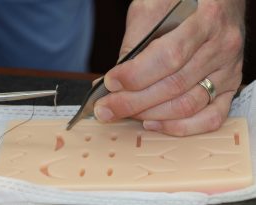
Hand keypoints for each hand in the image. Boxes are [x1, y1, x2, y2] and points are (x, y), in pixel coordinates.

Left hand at [94, 0, 245, 135]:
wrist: (218, 2)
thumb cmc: (182, 3)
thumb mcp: (153, 8)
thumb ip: (135, 42)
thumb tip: (114, 80)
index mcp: (204, 19)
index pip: (168, 56)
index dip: (136, 75)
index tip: (109, 83)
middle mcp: (221, 47)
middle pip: (174, 86)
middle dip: (133, 102)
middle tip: (107, 109)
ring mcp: (227, 71)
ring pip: (187, 105)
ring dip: (150, 115)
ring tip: (124, 113)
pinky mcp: (229, 87)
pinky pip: (211, 118)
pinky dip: (180, 127)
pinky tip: (154, 124)